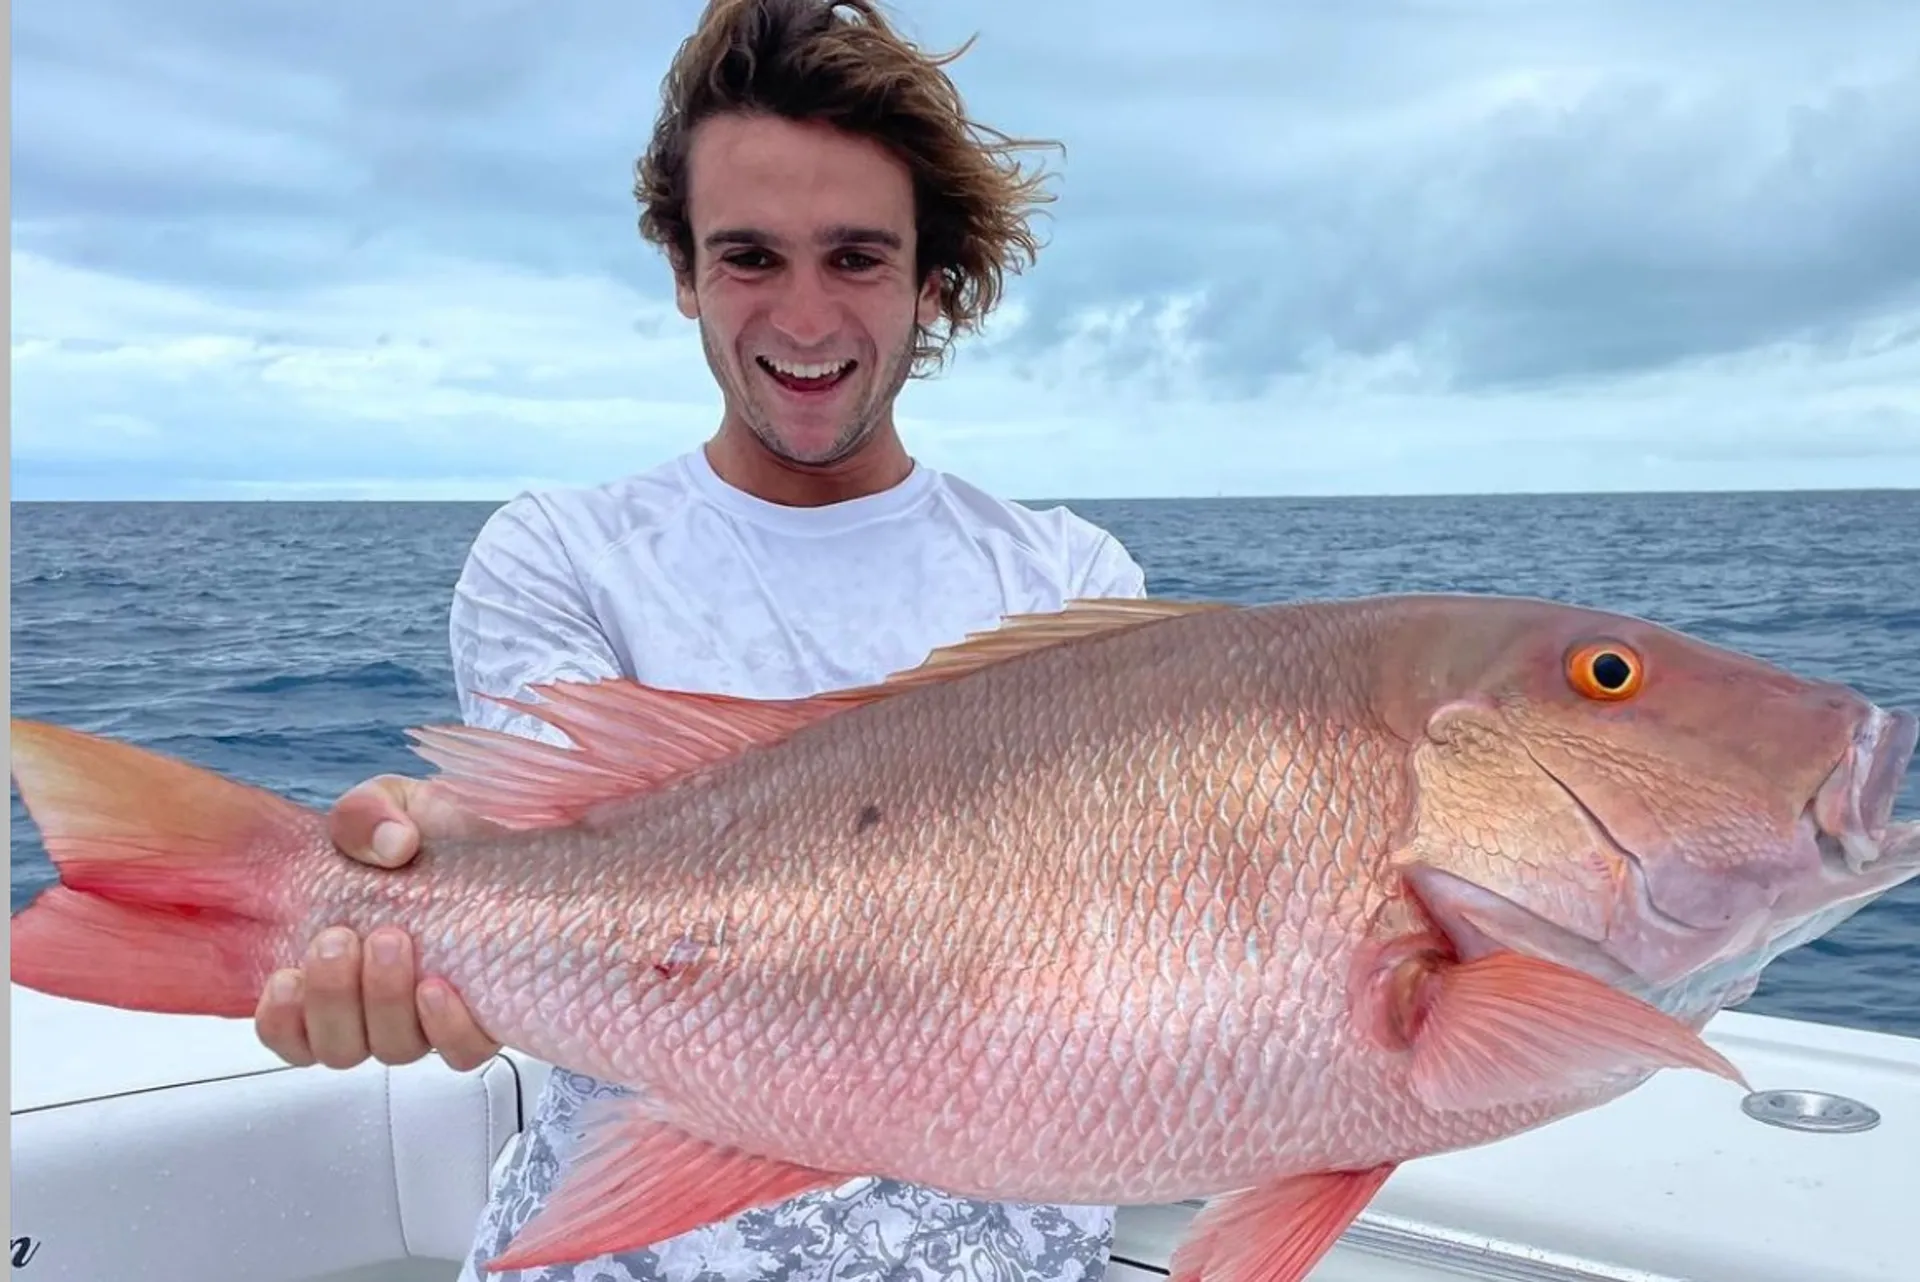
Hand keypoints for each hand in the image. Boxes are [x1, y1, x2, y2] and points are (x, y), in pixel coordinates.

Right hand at [254, 774, 502, 1071]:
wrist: (501, 839)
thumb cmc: (435, 833)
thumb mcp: (391, 806)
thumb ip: (367, 814)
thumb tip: (390, 845)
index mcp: (338, 968)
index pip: (293, 1031)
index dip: (282, 1022)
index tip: (286, 976)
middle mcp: (379, 1005)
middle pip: (340, 1046)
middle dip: (332, 998)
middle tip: (343, 939)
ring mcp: (431, 1016)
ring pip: (393, 1050)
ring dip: (382, 1003)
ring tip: (392, 942)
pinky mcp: (486, 1018)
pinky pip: (460, 1052)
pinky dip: (445, 1028)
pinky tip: (437, 988)